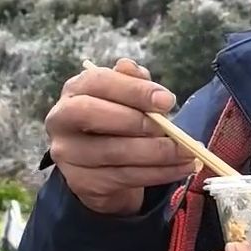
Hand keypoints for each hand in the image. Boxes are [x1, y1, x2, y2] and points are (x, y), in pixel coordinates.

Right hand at [45, 58, 196, 215]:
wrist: (102, 165)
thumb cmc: (118, 118)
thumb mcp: (128, 96)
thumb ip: (132, 81)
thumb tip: (132, 68)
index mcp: (75, 89)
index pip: (99, 82)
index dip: (134, 90)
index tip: (167, 101)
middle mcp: (61, 119)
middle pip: (92, 114)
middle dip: (137, 121)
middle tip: (172, 128)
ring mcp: (68, 154)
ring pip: (114, 152)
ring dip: (158, 154)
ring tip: (189, 152)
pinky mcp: (82, 182)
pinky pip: (125, 177)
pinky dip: (159, 173)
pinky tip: (181, 168)